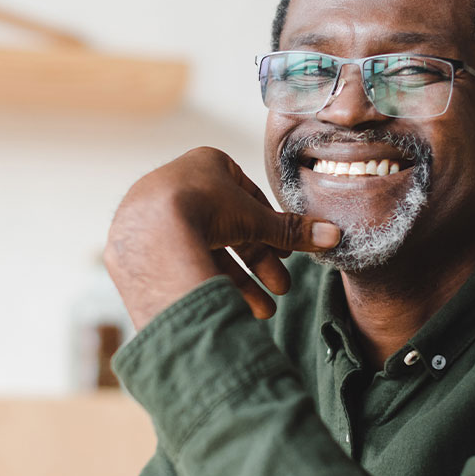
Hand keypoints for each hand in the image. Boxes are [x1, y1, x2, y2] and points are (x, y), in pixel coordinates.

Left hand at [104, 147, 339, 328]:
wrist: (148, 232)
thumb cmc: (204, 209)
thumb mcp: (256, 219)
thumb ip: (291, 231)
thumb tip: (332, 236)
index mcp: (206, 164)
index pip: (248, 198)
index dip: (271, 229)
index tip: (286, 253)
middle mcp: (179, 185)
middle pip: (230, 229)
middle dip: (259, 263)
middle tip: (281, 288)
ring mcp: (157, 216)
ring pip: (208, 251)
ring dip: (240, 282)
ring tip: (263, 311)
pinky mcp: (142, 245)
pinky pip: (183, 264)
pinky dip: (210, 284)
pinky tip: (231, 308)